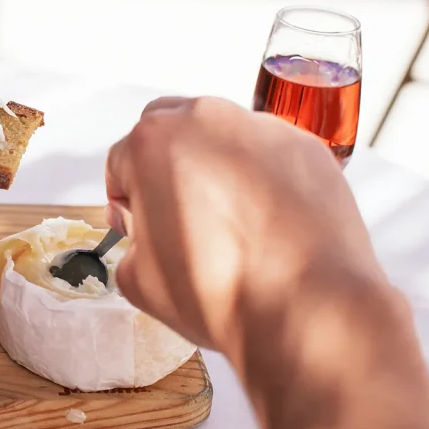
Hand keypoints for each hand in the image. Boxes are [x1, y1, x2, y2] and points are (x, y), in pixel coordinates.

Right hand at [105, 96, 384, 354]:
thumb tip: (149, 233)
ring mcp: (262, 128)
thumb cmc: (217, 293)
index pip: (122, 162)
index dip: (126, 201)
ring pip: (222, 137)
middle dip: (166, 166)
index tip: (140, 229)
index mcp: (153, 142)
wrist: (306, 308)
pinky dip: (262, 179)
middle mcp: (206, 119)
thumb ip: (131, 240)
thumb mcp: (138, 280)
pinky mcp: (306, 147)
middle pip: (170, 131)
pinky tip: (269, 224)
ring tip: (231, 222)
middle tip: (179, 215)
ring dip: (215, 168)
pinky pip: (269, 155)